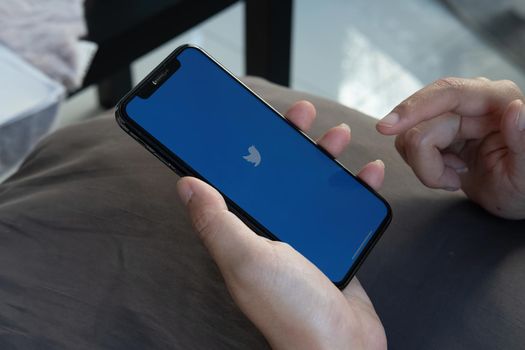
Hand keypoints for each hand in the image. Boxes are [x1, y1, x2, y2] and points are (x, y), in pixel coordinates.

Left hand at [176, 101, 386, 349]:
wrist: (342, 346)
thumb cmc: (291, 310)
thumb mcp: (246, 259)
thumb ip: (216, 221)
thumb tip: (186, 183)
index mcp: (245, 231)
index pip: (238, 178)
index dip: (242, 145)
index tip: (249, 118)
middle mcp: (272, 230)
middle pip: (279, 173)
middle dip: (290, 140)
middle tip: (301, 116)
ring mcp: (305, 236)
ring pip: (313, 185)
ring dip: (325, 157)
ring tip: (338, 136)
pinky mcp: (334, 243)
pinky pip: (343, 207)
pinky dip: (356, 187)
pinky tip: (366, 172)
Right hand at [377, 77, 524, 219]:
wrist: (514, 196)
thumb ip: (524, 139)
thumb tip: (515, 109)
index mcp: (498, 99)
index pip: (446, 94)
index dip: (414, 109)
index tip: (387, 127)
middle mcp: (472, 101)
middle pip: (420, 122)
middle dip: (425, 159)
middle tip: (449, 182)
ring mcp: (452, 115)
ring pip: (409, 136)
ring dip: (425, 165)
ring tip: (456, 176)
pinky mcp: (438, 130)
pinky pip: (410, 146)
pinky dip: (425, 167)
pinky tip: (450, 172)